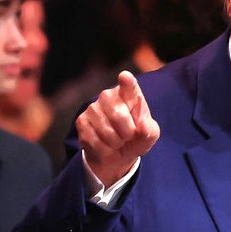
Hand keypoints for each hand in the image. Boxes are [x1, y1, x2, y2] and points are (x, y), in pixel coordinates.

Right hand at [77, 70, 159, 185]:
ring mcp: (93, 108)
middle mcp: (108, 96)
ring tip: (117, 140)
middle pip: (119, 116)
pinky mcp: (81, 121)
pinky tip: (105, 145)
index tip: (125, 77)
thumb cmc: (135, 138)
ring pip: (106, 132)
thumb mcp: (149, 136)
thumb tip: (143, 127)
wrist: (116, 155)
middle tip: (128, 136)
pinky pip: (95, 141)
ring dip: (116, 142)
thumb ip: (149, 131)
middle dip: (127, 133)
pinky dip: (104, 149)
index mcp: (129, 94)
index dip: (127, 82)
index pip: (129, 86)